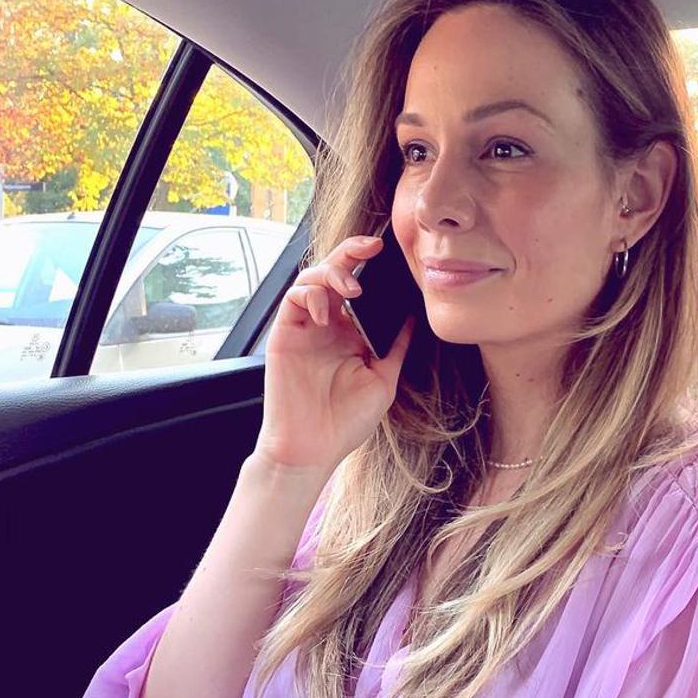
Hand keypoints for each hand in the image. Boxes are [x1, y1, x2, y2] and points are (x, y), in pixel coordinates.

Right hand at [253, 234, 415, 475]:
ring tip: (351, 289)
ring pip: (311, 278)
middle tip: (370, 247)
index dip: (368, 265)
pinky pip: (293, 299)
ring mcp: (304, 328)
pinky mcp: (285, 335)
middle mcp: (326, 325)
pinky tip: (327, 313)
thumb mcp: (382, 380)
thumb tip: (413, 316)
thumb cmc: (345, 422)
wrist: (311, 450)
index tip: (388, 252)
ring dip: (331, 273)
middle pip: (333, 273)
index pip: (358, 287)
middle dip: (350, 252)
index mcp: (350, 332)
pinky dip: (310, 295)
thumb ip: (394, 346)